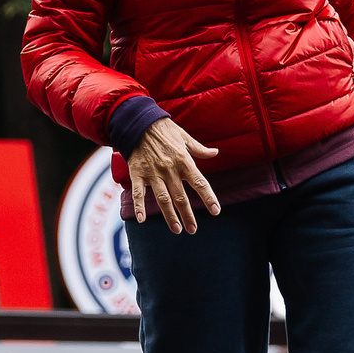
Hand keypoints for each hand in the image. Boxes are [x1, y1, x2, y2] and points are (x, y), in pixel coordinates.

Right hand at [127, 118, 220, 234]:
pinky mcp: (137, 174)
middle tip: (193, 230)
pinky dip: (139, 206)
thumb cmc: (165, 130)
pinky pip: (138, 192)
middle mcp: (170, 169)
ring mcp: (153, 173)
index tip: (216, 211)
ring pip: (163, 199)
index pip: (200, 183)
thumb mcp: (185, 137)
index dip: (209, 198)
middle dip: (188, 215)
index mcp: (184, 161)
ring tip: (177, 230)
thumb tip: (216, 153)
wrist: (139, 122)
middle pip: (181, 197)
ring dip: (170, 216)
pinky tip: (142, 219)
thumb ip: (200, 149)